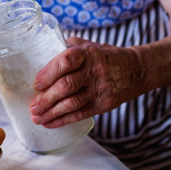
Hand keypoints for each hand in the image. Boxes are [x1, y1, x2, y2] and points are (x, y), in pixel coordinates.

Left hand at [29, 37, 145, 127]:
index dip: (48, 73)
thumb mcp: (89, 45)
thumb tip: (42, 52)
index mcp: (87, 53)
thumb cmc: (106, 56)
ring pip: (72, 103)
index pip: (65, 62)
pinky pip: (81, 114)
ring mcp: (100, 89)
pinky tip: (50, 123)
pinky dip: (63, 120)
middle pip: (66, 86)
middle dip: (46, 98)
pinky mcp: (105, 104)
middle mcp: (94, 71)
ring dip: (52, 113)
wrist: (137, 69)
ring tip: (36, 118)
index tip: (36, 84)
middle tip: (32, 107)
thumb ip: (68, 47)